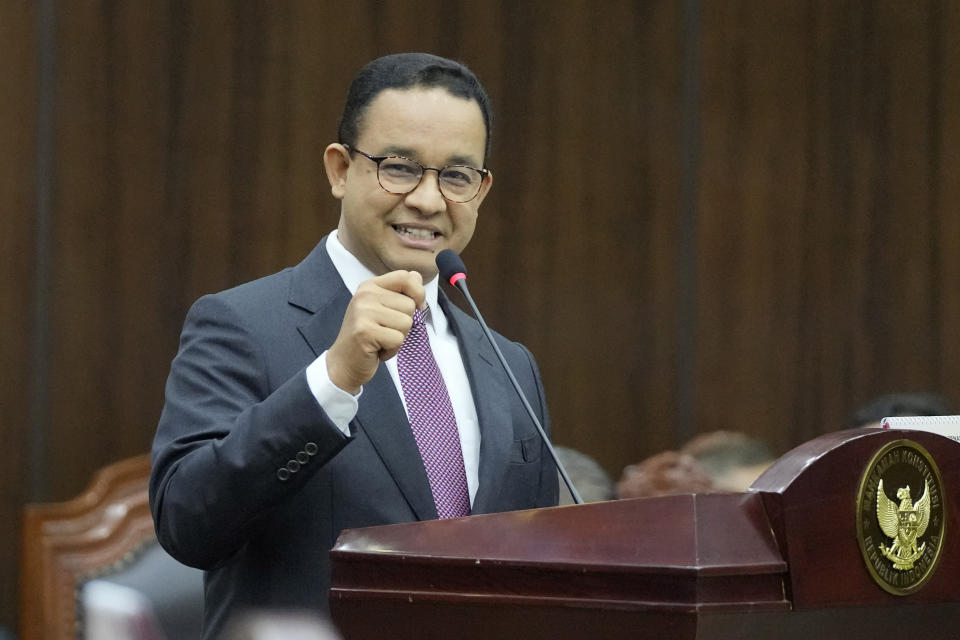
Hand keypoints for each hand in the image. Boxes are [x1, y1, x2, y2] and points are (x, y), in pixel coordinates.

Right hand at [326, 270, 424, 392]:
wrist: (344, 362)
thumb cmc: (367, 336)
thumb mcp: (382, 308)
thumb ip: (400, 291)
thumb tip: (418, 276)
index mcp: (369, 286)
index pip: (405, 277)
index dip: (418, 292)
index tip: (417, 307)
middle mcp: (365, 295)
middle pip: (409, 305)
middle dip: (404, 324)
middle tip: (384, 331)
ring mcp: (363, 312)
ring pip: (406, 323)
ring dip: (398, 338)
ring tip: (380, 340)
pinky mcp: (365, 331)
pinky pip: (398, 339)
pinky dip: (392, 350)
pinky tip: (377, 349)